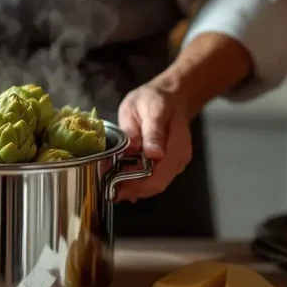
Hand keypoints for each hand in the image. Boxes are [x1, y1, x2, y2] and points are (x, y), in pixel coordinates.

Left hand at [114, 83, 191, 202]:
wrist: (170, 97)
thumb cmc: (156, 100)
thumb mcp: (150, 108)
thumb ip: (151, 131)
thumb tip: (150, 154)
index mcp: (176, 144)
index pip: (158, 176)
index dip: (135, 184)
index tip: (113, 180)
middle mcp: (179, 159)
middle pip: (156, 185)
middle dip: (131, 189)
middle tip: (107, 185)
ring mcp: (175, 163)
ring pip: (154, 185)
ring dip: (133, 188)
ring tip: (111, 182)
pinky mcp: (169, 165)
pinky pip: (154, 179)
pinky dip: (138, 183)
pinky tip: (122, 180)